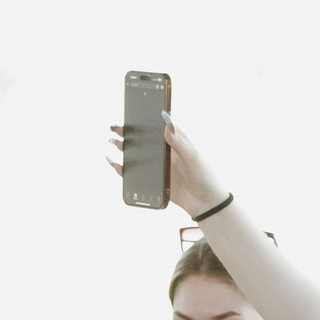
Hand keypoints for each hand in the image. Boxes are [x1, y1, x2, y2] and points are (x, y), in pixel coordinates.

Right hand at [106, 112, 227, 215]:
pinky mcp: (156, 181)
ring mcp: (160, 167)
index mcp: (177, 143)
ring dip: (126, 150)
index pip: (159, 127)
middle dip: (130, 134)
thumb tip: (166, 125)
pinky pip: (138, 174)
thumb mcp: (193, 158)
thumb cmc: (205, 178)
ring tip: (114, 143)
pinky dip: (126, 170)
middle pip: (145, 141)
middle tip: (115, 129)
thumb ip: (180, 143)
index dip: (145, 121)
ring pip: (140, 156)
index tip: (131, 115)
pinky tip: (116, 165)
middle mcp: (167, 153)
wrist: (205, 204)